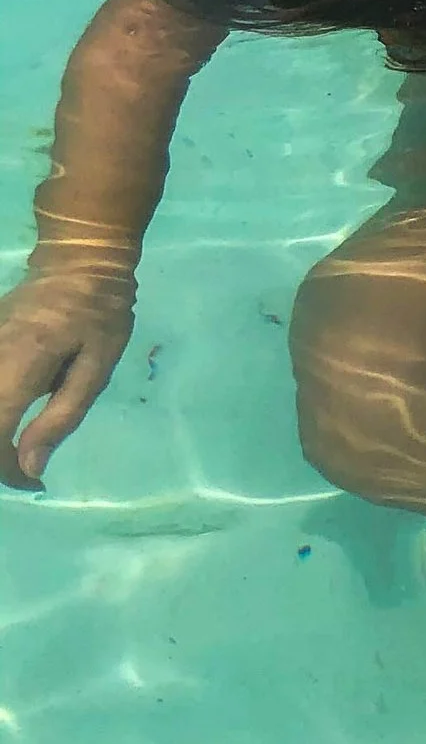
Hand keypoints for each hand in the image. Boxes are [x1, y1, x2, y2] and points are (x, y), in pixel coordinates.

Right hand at [0, 266, 136, 490]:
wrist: (77, 262)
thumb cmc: (99, 313)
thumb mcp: (97, 365)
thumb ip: (62, 417)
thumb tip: (30, 468)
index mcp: (18, 367)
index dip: (4, 470)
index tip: (32, 482)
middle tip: (22, 471)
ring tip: (16, 451)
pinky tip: (10, 423)